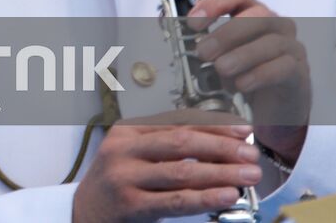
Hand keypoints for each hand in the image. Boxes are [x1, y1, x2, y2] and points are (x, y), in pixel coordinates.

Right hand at [72, 112, 260, 222]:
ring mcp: (125, 177)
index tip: (242, 130)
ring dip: (221, 173)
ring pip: (182, 172)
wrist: (85, 212)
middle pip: (181, 143)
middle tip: (250, 154)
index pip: (176, 122)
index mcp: (127, 131)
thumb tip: (222, 143)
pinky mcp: (131, 205)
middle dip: (221, 148)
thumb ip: (168, 147)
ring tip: (248, 176)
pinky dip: (205, 198)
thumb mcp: (135, 155)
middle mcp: (123, 150)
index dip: (213, 126)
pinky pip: (176, 201)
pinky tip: (225, 195)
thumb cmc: (118, 183)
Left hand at [191, 0, 310, 160]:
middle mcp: (275, 24)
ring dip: (241, 55)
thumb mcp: (219, 56)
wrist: (273, 110)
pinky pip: (283, 66)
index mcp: (252, 11)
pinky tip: (241, 85)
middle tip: (203, 53)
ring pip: (271, 41)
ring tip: (221, 70)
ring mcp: (291, 47)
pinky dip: (258, 74)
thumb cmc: (242, 75)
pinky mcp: (300, 72)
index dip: (214, 2)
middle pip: (257, 14)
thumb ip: (203, 43)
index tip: (193, 23)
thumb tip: (177, 39)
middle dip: (226, 33)